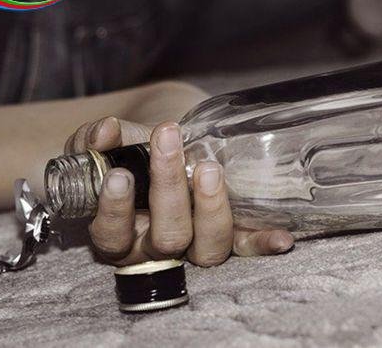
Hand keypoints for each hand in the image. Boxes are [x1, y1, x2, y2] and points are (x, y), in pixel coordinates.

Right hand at [65, 116, 293, 266]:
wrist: (166, 141)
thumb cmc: (132, 149)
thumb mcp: (111, 142)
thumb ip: (99, 137)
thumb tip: (103, 133)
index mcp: (121, 230)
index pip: (111, 233)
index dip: (114, 209)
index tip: (120, 173)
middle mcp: (158, 247)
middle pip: (165, 238)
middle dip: (168, 192)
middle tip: (169, 146)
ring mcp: (197, 244)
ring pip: (206, 249)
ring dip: (211, 212)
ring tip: (210, 171)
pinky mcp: (230, 236)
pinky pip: (246, 249)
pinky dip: (262, 244)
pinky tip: (281, 238)